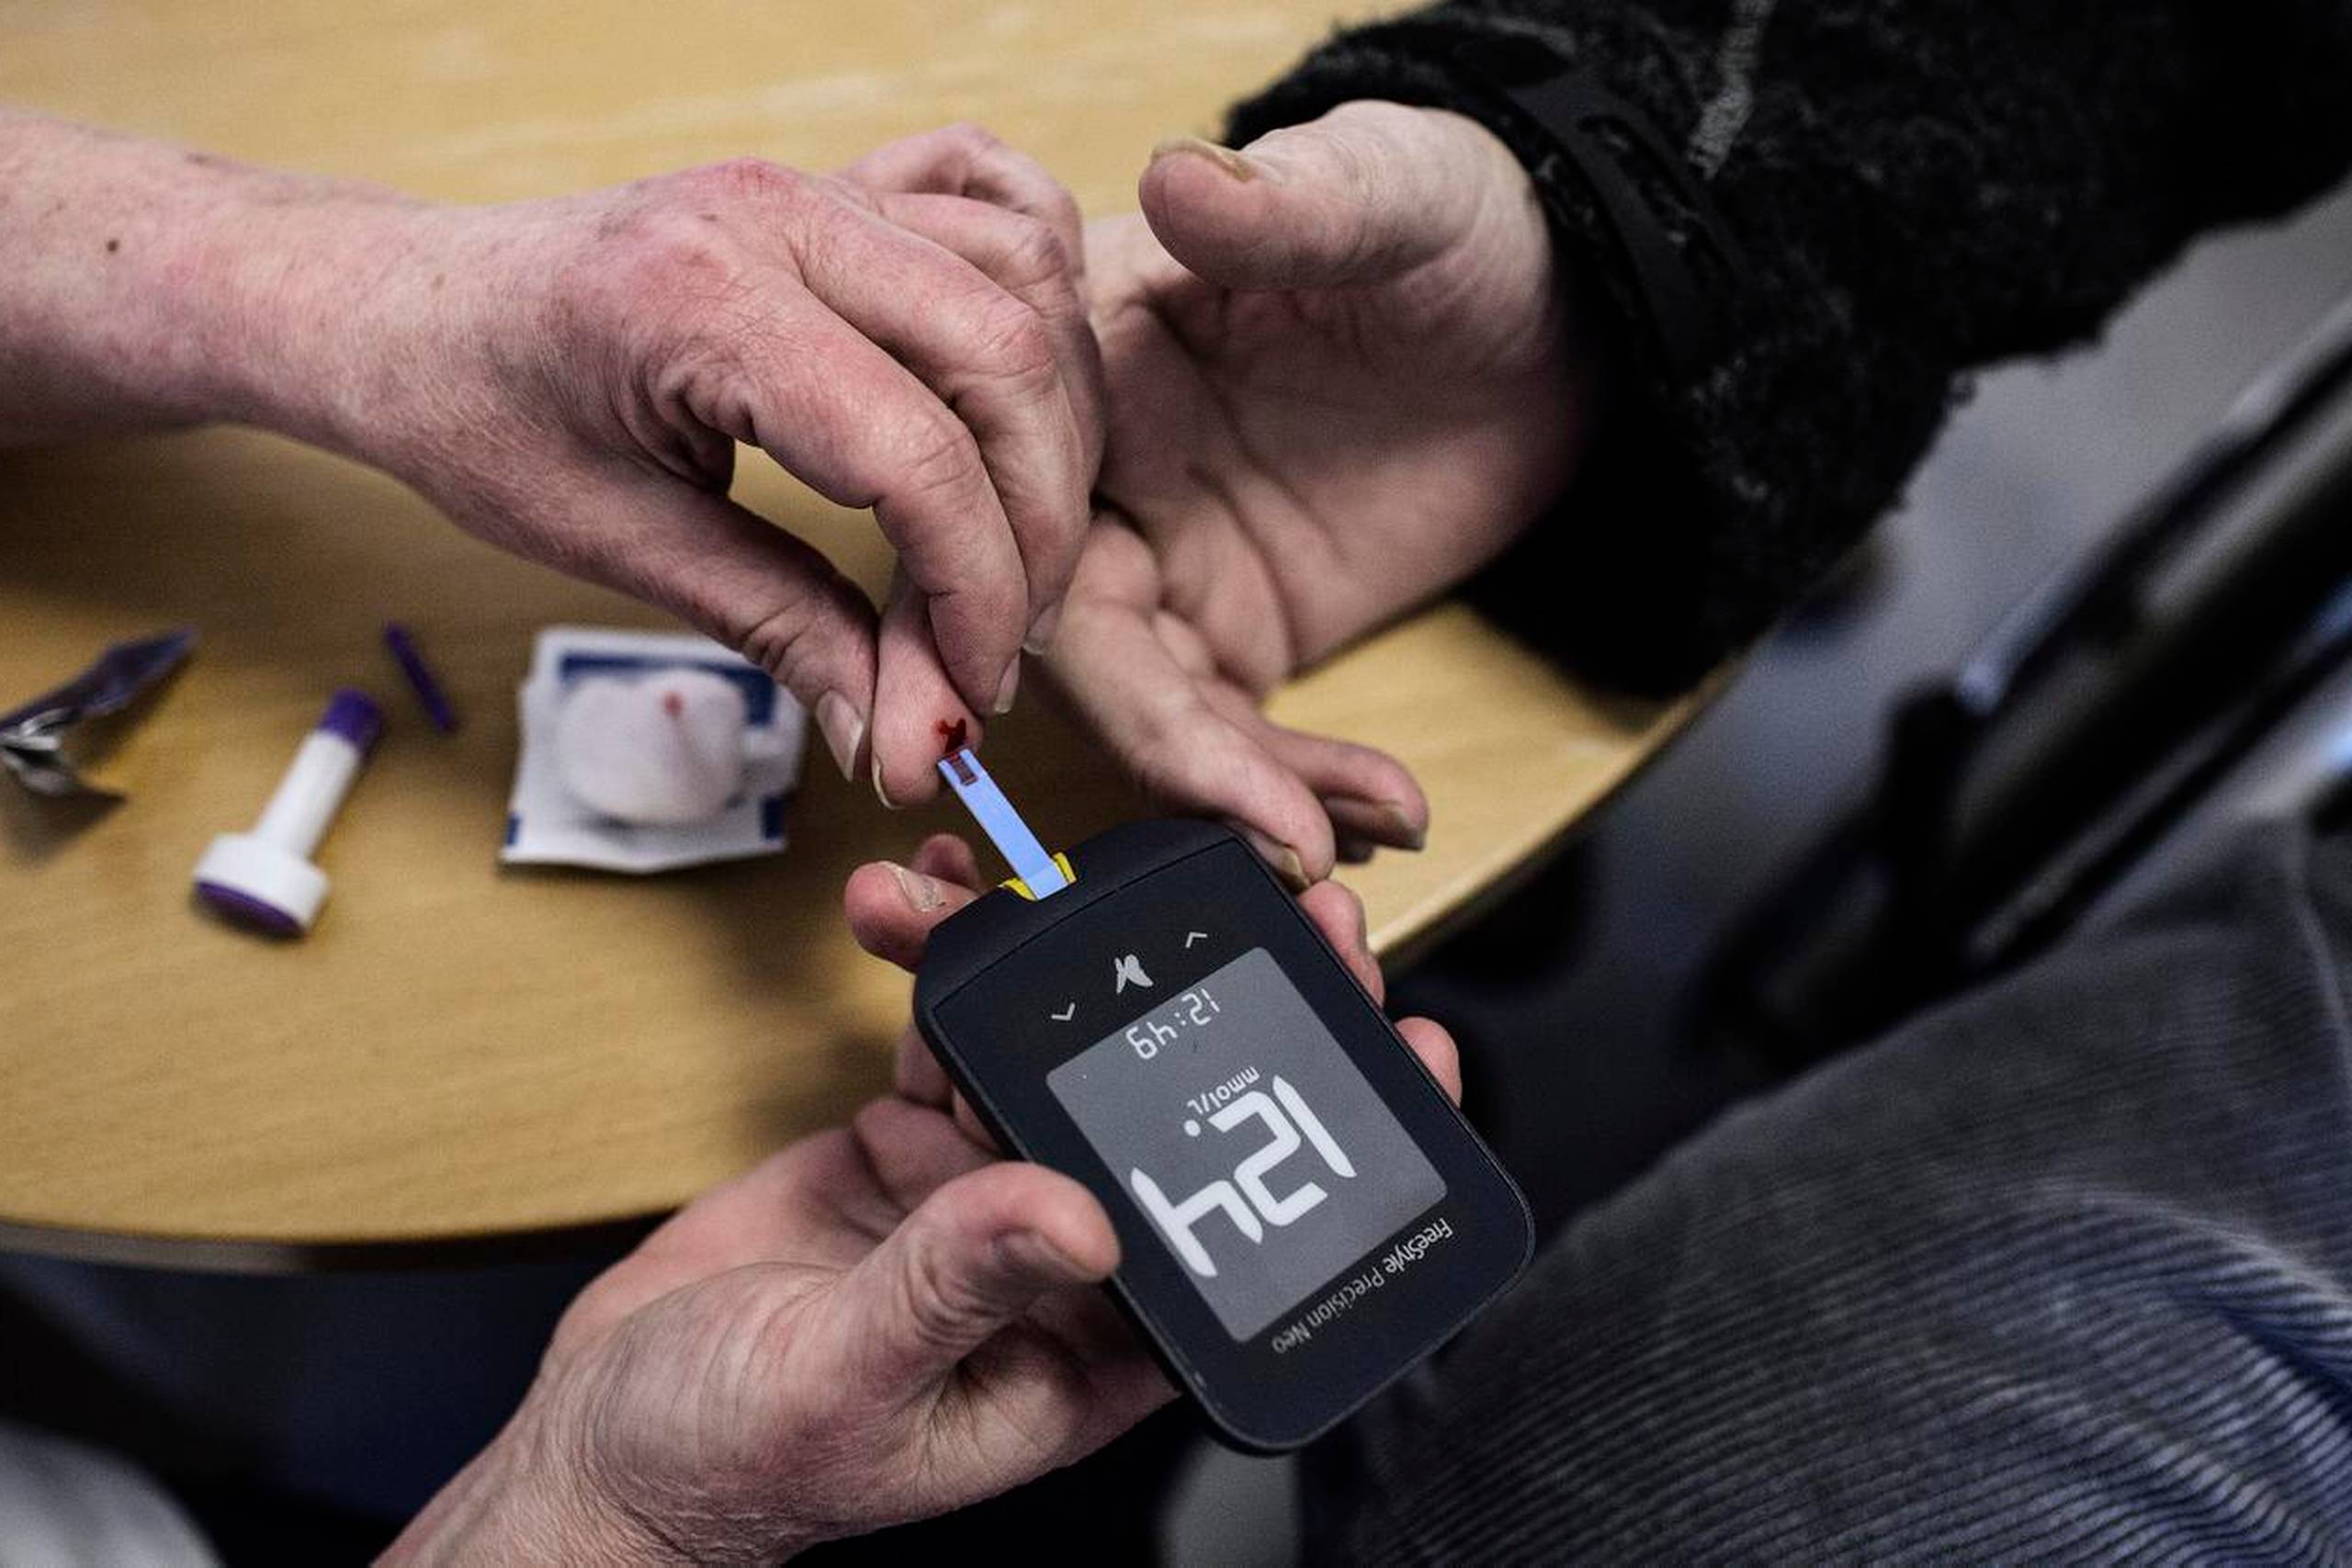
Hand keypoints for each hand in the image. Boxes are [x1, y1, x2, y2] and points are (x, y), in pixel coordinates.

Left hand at [243, 126, 1102, 803]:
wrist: (407, 307)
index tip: (974, 693)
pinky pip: (1002, 208)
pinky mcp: (843, 187)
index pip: (915, 452)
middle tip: (1005, 644)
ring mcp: (819, 186)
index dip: (976, 592)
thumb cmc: (478, 409)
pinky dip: (1045, 302)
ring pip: (1026, 285)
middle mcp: (779, 214)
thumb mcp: (618, 545)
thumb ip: (783, 630)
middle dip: (1037, 526)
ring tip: (1017, 549)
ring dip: (1053, 432)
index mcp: (700, 297)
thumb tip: (905, 739)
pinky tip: (1027, 394)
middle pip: (1005, 361)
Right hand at [385, 835, 1459, 1563]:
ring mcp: (988, 1192)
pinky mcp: (911, 1141)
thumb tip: (1078, 1216)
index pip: (1250, 1241)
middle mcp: (1063, 1262)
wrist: (606, 1438)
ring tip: (1028, 873)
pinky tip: (915, 899)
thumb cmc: (734, 1464)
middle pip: (1177, 1116)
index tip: (1409, 1039)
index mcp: (1093, 1349)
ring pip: (1063, 1052)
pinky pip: (956, 1032)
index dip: (1337, 1146)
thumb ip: (959, 1289)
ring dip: (1051, 958)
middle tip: (1275, 895)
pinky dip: (940, 961)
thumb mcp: (853, 1380)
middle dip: (1222, 1004)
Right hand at [1050, 101, 1598, 880]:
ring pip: (1145, 712)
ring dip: (1236, 796)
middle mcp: (1097, 471)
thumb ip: (1289, 204)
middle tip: (1273, 832)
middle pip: (1061, 642)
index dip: (1022, 620)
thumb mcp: (1396, 193)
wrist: (1567, 314)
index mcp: (1084, 351)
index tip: (1092, 709)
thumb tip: (1178, 177)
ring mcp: (1167, 558)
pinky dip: (1295, 790)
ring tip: (1346, 837)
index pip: (1009, 499)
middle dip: (1161, 757)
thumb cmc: (1466, 225)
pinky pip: (1230, 736)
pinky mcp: (1237, 623)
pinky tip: (1385, 809)